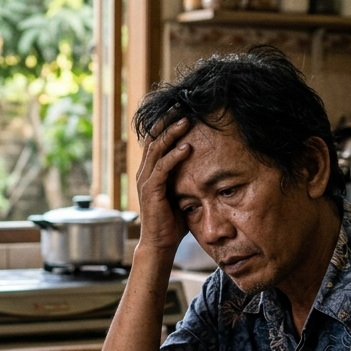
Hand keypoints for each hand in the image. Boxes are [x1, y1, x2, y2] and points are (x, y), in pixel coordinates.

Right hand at [135, 111, 193, 251]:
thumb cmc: (172, 221)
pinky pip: (162, 168)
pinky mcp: (151, 190)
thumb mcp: (181, 194)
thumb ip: (186, 179)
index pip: (155, 140)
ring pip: (157, 149)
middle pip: (153, 138)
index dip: (166, 123)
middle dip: (167, 121)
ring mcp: (146, 181)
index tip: (181, 109)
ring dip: (172, 133)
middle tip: (182, 106)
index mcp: (150, 171)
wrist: (160, 244)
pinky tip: (187, 148)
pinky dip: (174, 156)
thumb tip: (206, 167)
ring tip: (186, 120)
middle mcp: (144, 172)